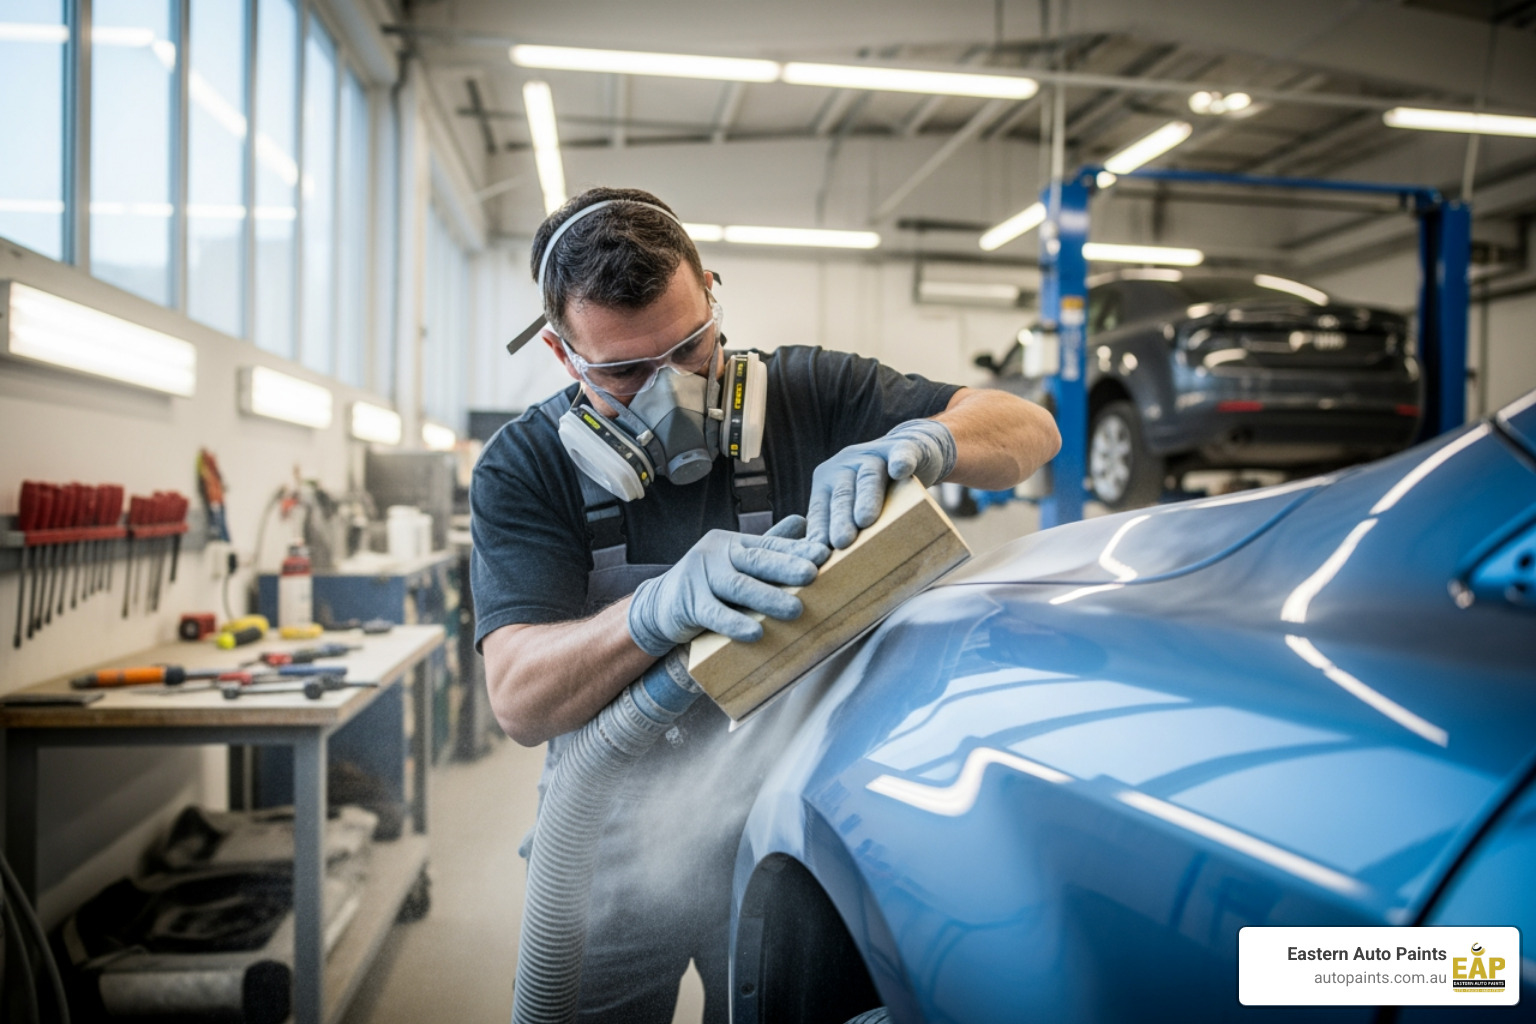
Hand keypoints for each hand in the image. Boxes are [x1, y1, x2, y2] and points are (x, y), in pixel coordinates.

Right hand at [627, 515, 830, 655]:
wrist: (659, 606)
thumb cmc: (709, 586)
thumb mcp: (737, 564)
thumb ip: (769, 547)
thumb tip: (804, 521)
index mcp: (733, 543)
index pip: (769, 545)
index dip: (796, 550)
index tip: (824, 555)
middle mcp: (716, 553)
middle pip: (755, 560)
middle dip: (786, 567)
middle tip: (813, 575)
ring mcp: (700, 576)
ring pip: (738, 587)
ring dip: (768, 599)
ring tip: (795, 610)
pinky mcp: (688, 603)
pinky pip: (714, 614)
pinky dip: (735, 624)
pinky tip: (756, 633)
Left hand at [806, 419, 955, 548]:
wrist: (915, 453)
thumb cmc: (881, 492)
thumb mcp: (856, 506)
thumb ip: (842, 528)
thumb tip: (828, 571)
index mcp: (828, 482)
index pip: (820, 509)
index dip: (819, 532)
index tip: (816, 555)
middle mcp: (846, 464)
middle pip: (841, 494)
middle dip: (839, 519)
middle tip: (840, 543)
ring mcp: (875, 453)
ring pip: (869, 476)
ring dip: (866, 497)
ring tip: (865, 520)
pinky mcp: (905, 448)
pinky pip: (902, 453)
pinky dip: (901, 461)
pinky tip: (900, 470)